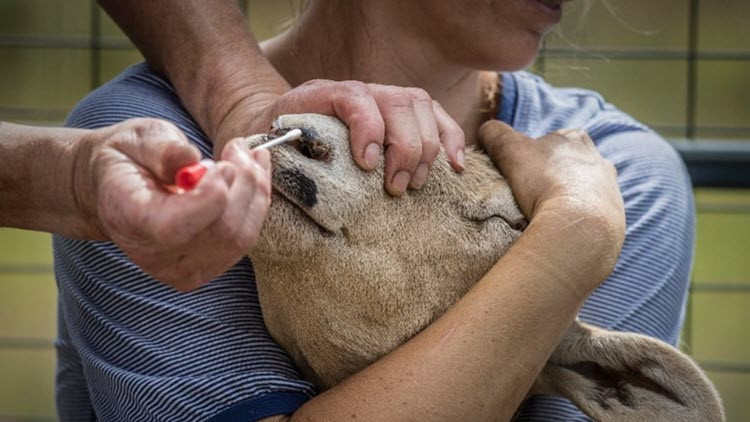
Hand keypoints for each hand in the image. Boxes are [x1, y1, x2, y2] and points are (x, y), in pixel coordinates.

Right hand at [75, 118, 271, 290]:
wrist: (116, 187)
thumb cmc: (130, 159)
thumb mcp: (139, 139)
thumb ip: (163, 149)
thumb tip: (190, 157)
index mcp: (129, 220)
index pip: (176, 226)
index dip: (211, 195)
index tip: (222, 163)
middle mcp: (155, 256)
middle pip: (221, 231)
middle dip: (243, 183)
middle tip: (238, 147)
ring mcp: (183, 270)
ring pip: (241, 237)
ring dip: (256, 191)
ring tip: (247, 155)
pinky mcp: (207, 268)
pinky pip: (245, 239)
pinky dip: (257, 204)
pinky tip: (253, 174)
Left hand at [209, 79, 465, 196]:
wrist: (283, 125)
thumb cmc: (279, 144)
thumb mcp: (269, 148)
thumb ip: (275, 161)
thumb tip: (287, 191)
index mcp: (321, 95)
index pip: (353, 97)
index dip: (367, 128)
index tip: (368, 166)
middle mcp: (360, 90)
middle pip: (398, 103)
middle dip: (403, 148)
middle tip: (395, 189)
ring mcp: (385, 98)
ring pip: (421, 107)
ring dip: (426, 149)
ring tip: (414, 185)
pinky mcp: (406, 113)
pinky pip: (438, 116)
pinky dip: (451, 140)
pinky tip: (454, 167)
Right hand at [479, 121, 625, 285]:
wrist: (579, 225)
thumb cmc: (544, 181)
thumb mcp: (509, 149)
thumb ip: (495, 133)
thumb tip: (487, 130)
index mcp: (576, 139)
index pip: (550, 141)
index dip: (530, 156)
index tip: (518, 173)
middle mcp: (599, 160)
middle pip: (567, 167)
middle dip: (551, 178)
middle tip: (530, 195)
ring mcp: (610, 190)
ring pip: (581, 191)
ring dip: (565, 200)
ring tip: (545, 216)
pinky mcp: (615, 217)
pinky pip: (589, 215)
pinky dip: (576, 220)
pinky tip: (561, 229)